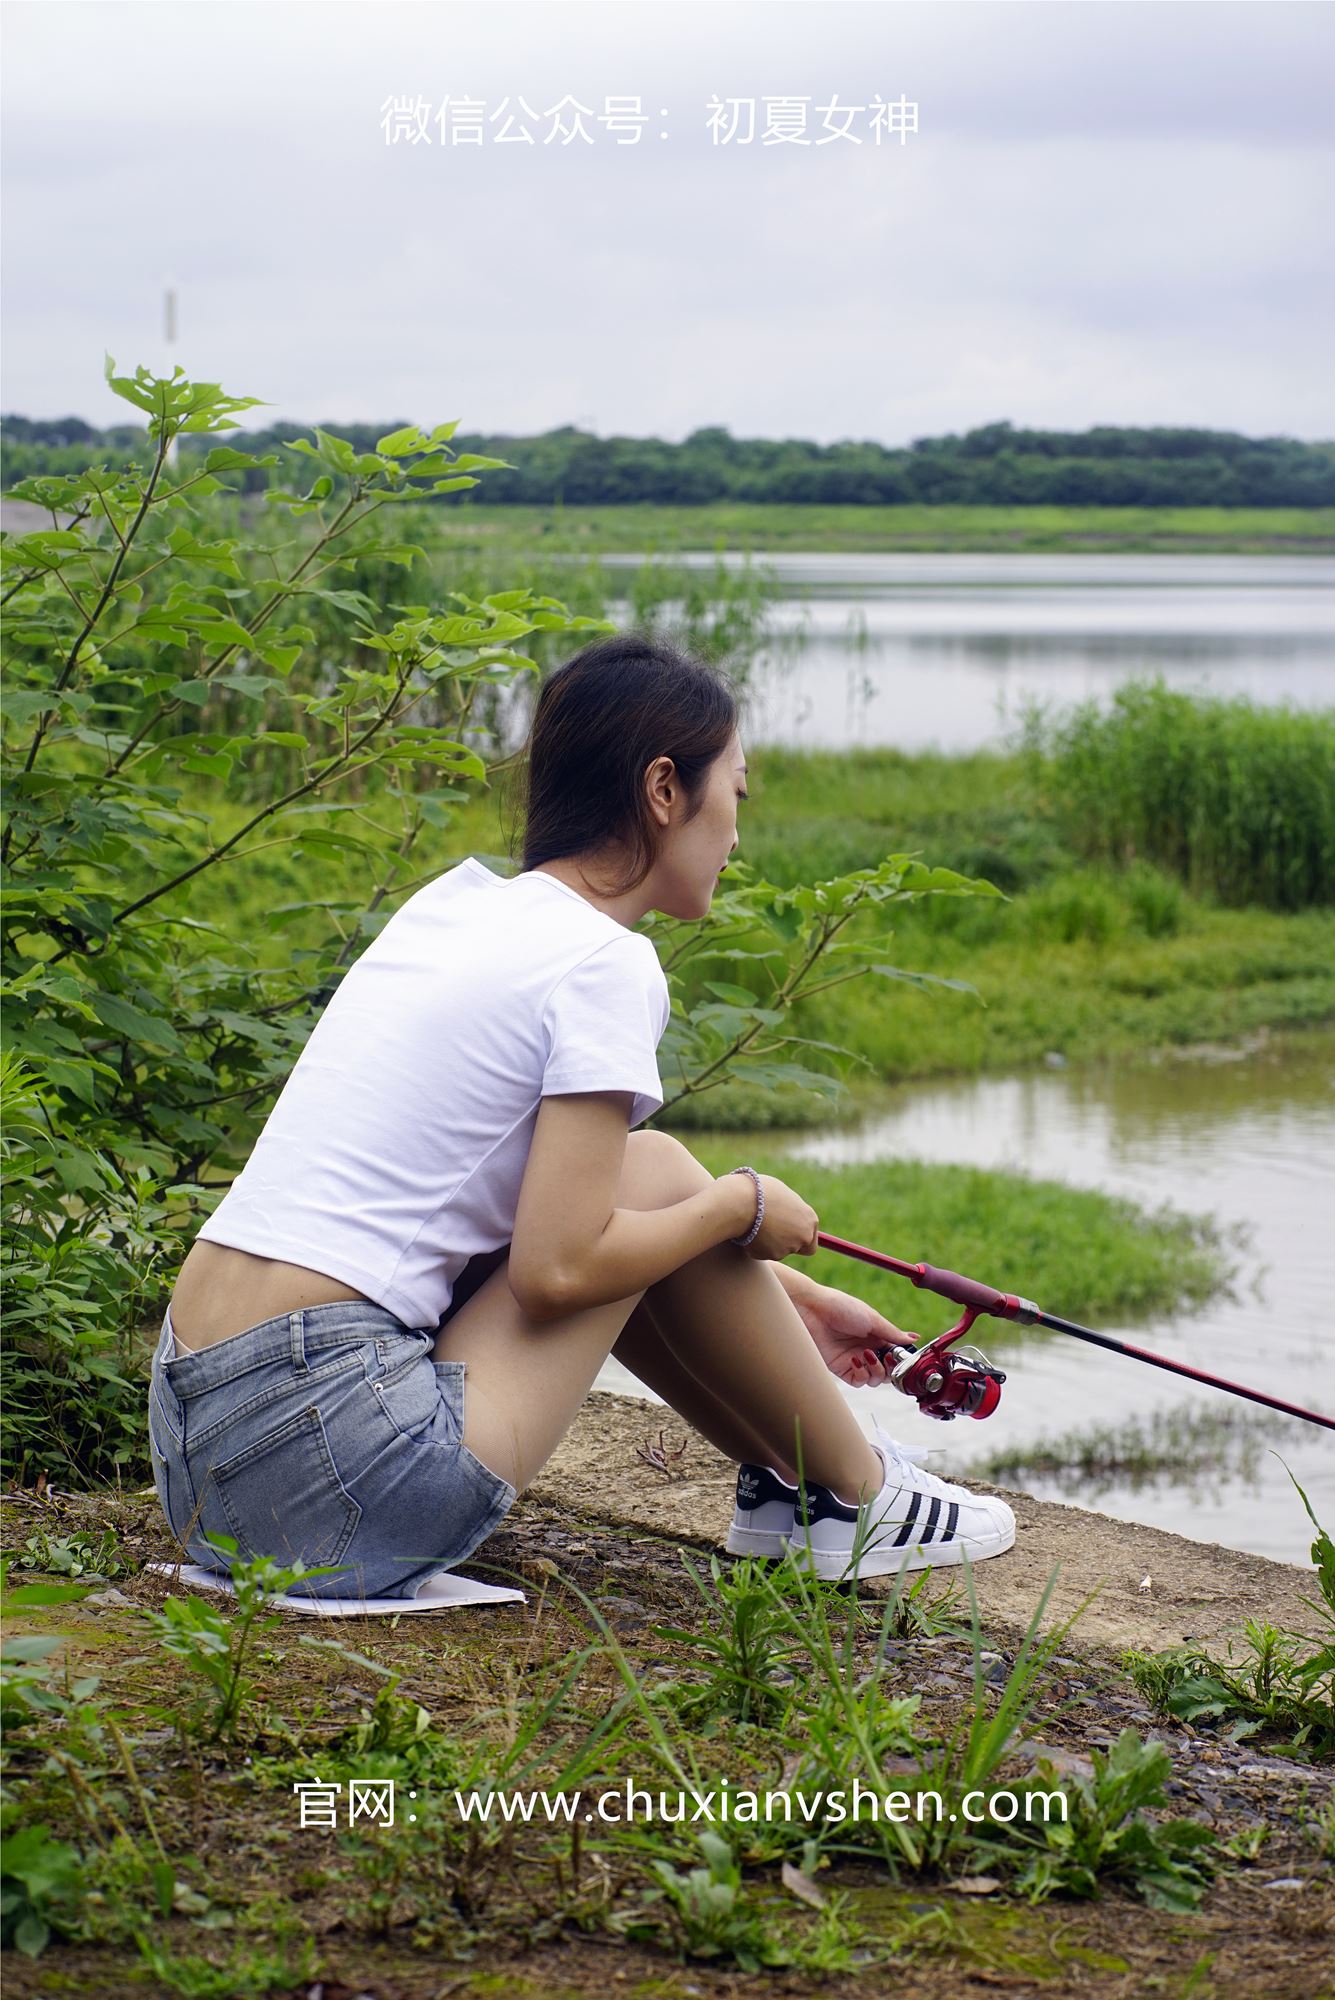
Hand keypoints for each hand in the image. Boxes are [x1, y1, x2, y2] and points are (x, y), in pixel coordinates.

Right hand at [724, 1172, 819, 1260]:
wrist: (742, 1202)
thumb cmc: (759, 1191)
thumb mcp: (781, 1196)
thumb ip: (789, 1210)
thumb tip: (788, 1217)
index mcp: (809, 1219)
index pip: (811, 1239)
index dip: (799, 1237)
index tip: (788, 1233)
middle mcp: (803, 1236)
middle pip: (798, 1249)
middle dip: (785, 1243)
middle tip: (769, 1233)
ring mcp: (788, 1248)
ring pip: (778, 1250)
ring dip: (768, 1242)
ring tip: (753, 1224)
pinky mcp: (771, 1255)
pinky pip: (763, 1252)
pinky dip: (756, 1245)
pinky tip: (747, 1231)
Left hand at [787, 1280, 913, 1387]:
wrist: (812, 1311)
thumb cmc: (840, 1307)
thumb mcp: (872, 1318)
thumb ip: (892, 1332)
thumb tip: (913, 1338)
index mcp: (876, 1334)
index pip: (896, 1353)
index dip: (901, 1358)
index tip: (903, 1357)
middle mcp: (867, 1348)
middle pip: (888, 1370)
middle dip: (892, 1368)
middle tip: (889, 1359)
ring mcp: (855, 1359)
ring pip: (875, 1379)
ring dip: (877, 1371)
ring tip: (868, 1355)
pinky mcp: (841, 1368)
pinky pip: (859, 1381)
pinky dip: (862, 1374)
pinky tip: (855, 1360)